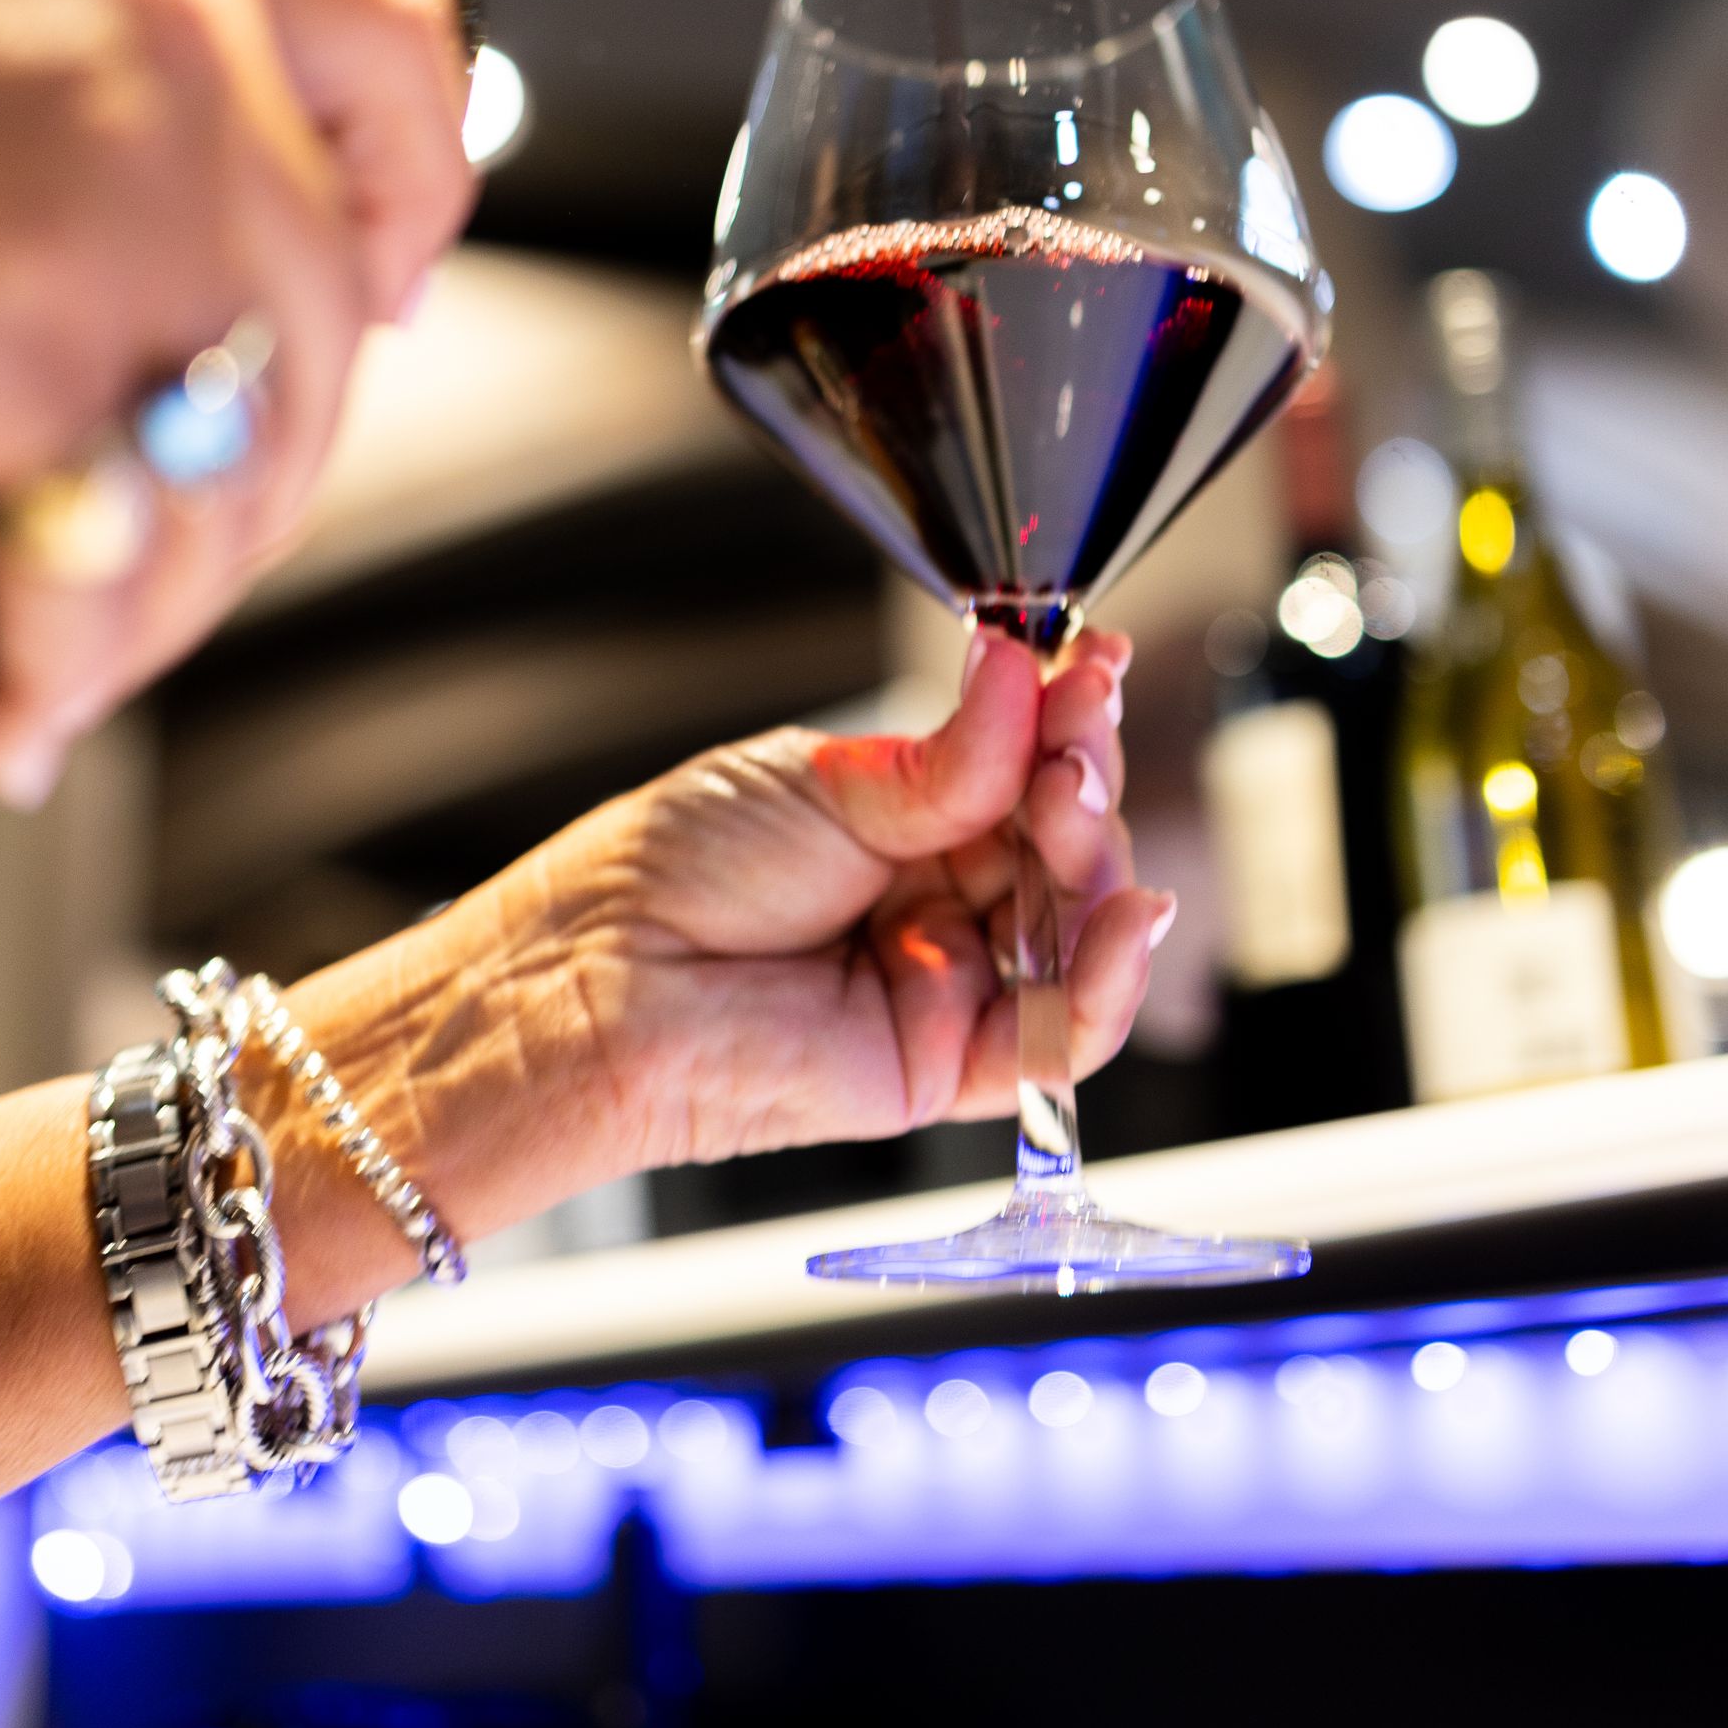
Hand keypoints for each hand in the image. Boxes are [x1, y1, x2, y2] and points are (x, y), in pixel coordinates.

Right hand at [0, 0, 471, 800]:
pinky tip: (4, 695)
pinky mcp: (30, 332)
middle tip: (158, 562)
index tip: (389, 283)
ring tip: (58, 669)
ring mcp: (129, 180)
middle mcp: (176, 19)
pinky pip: (103, 556)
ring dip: (153, 602)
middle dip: (250, 477)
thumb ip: (27, 15)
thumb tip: (62, 180)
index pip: (388, 48)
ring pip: (234, 460)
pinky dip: (57, 656)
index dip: (406, 195)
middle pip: (320, 317)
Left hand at [277, 630, 1172, 1316]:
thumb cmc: (671, 876)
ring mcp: (946, 979)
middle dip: (1082, 779)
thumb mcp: (824, 783)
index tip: (1092, 663)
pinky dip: (1109, 981)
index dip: (1068, 720)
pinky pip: (1060, 1038)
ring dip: (1097, 863)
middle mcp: (935, 898)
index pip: (1024, 766)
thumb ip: (949, 756)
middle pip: (1063, 844)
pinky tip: (1127, 918)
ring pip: (1077, 932)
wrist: (600, 982)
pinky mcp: (945, 1064)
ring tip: (1069, 800)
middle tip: (1073, 733)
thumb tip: (1026, 673)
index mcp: (905, 818)